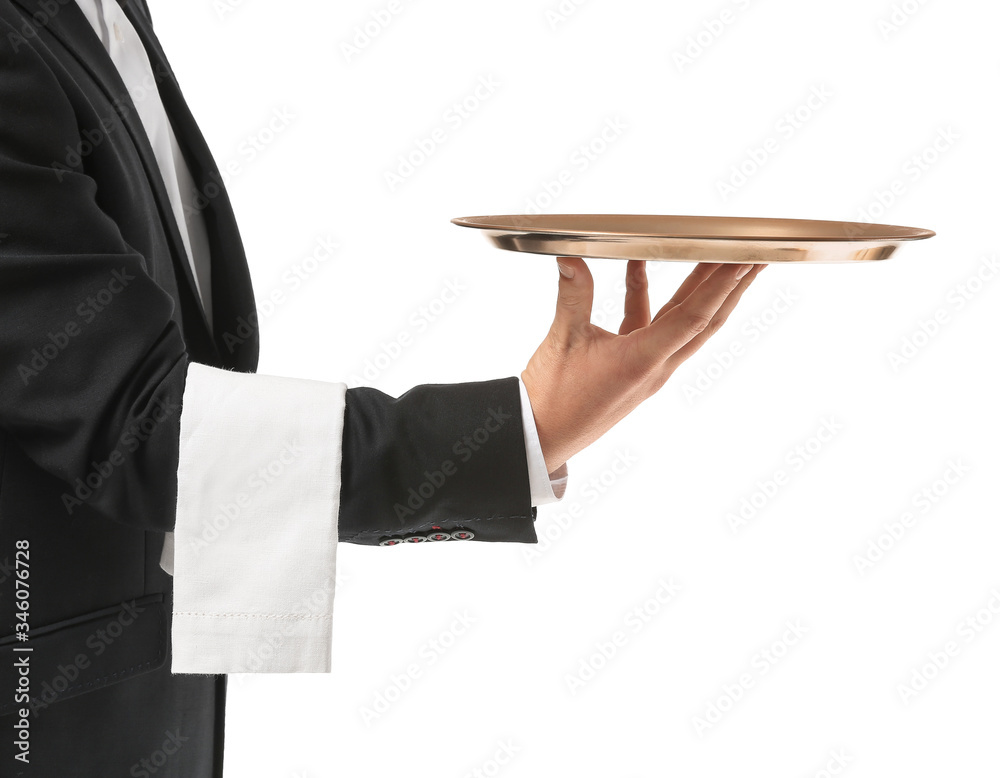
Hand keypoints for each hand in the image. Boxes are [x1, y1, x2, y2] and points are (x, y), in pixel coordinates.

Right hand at [521, 257, 766, 473]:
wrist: (542, 438)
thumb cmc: (553, 399)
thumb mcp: (562, 341)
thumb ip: (573, 295)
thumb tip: (571, 258)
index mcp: (643, 360)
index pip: (694, 317)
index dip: (721, 285)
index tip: (745, 261)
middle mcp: (656, 367)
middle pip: (706, 321)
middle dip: (732, 287)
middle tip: (756, 257)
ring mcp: (647, 369)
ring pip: (684, 324)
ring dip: (701, 291)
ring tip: (720, 259)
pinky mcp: (632, 368)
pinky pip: (651, 327)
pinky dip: (646, 297)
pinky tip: (638, 268)